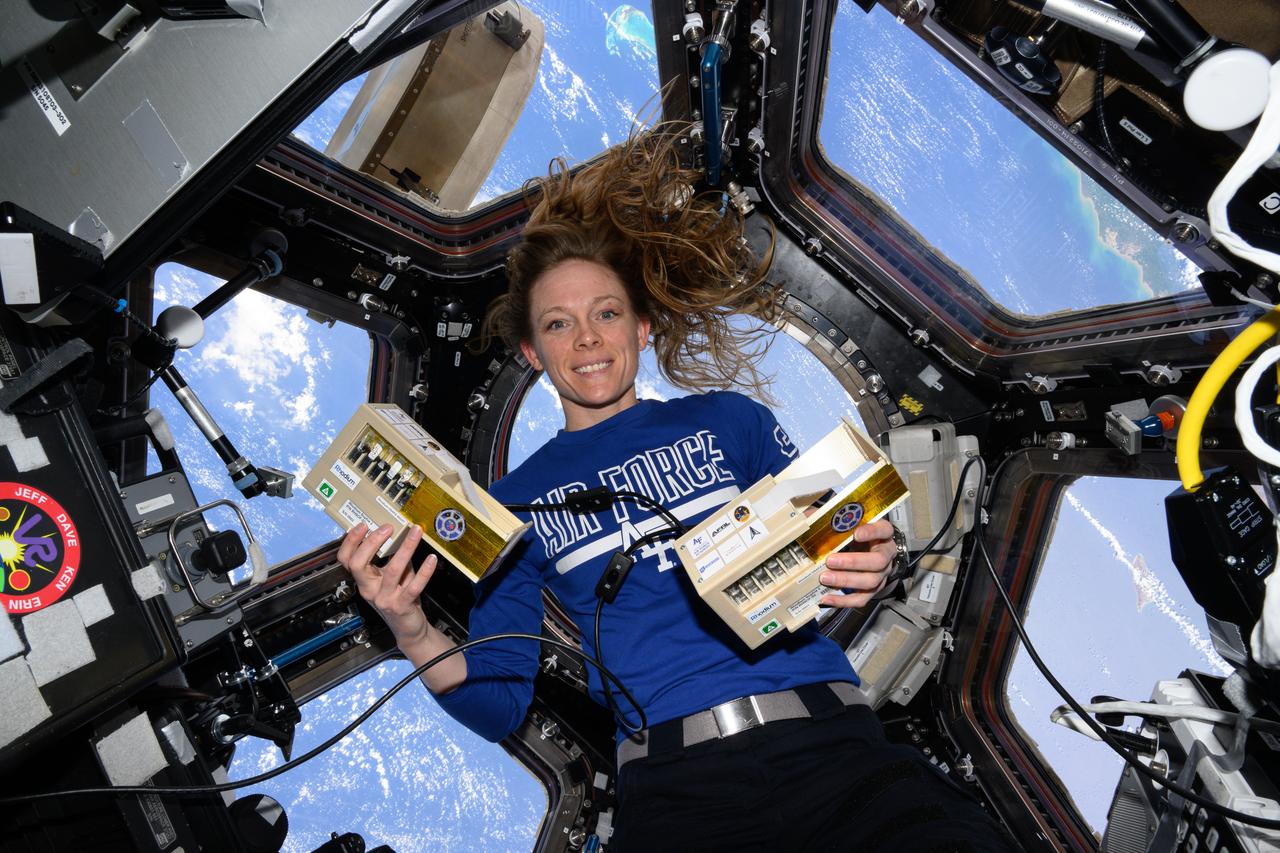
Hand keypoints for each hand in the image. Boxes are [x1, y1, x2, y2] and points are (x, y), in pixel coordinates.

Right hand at [337, 522, 437, 648]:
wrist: (408, 628)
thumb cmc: (399, 597)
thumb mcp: (392, 576)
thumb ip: (393, 558)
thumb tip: (402, 532)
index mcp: (364, 581)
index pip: (346, 560)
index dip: (351, 542)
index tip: (363, 525)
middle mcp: (370, 590)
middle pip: (358, 565)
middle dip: (372, 543)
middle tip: (388, 528)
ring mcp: (384, 599)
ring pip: (392, 570)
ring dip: (406, 548)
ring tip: (415, 532)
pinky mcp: (401, 607)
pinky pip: (414, 587)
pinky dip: (424, 571)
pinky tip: (431, 559)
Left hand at [819, 519, 896, 608]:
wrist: (870, 549)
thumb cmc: (858, 534)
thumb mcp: (852, 523)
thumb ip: (834, 519)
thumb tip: (809, 517)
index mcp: (883, 534)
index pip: (884, 530)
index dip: (872, 532)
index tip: (856, 533)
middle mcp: (886, 555)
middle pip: (878, 561)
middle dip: (853, 562)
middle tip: (830, 560)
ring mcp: (881, 574)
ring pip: (870, 581)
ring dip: (846, 580)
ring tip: (825, 578)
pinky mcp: (873, 590)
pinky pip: (861, 599)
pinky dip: (843, 601)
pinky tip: (827, 598)